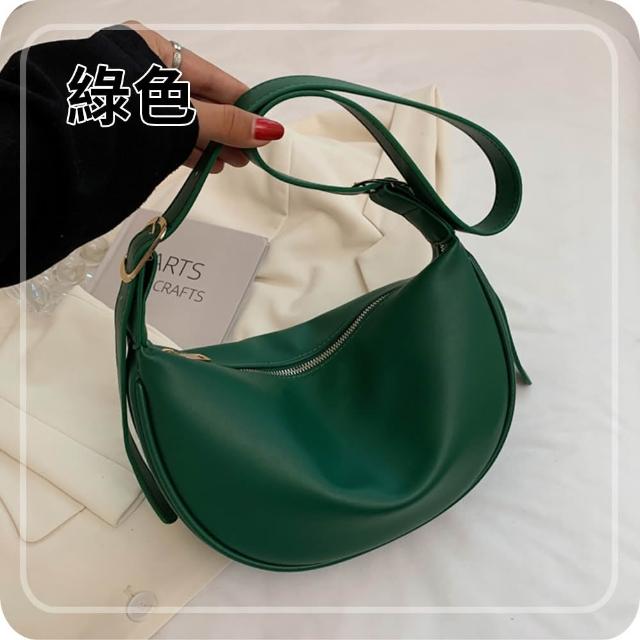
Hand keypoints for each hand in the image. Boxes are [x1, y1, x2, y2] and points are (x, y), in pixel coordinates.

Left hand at [123, 20, 283, 172]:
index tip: (264, 124)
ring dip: (210, 143)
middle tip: (251, 152)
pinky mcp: (122, 127)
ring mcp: (129, 99)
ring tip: (232, 162)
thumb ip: (228, 123)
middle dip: (227, 128)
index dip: (241, 102)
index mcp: (151, 49)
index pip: (211, 77)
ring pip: (181, 121)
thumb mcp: (185, 116)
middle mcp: (140, 70)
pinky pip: (164, 135)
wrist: (64, 144)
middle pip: (197, 100)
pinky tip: (207, 165)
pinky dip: (187, 150)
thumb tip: (271, 130)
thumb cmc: (127, 114)